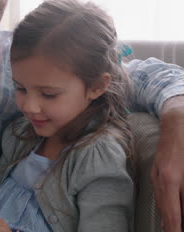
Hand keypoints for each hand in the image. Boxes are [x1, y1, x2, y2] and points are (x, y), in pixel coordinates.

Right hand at [151, 96, 183, 231]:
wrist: (176, 117)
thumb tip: (182, 204)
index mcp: (171, 179)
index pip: (172, 213)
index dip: (175, 228)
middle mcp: (160, 178)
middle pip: (165, 210)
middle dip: (171, 225)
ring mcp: (156, 173)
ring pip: (161, 202)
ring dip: (168, 217)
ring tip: (172, 228)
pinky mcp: (157, 169)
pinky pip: (160, 193)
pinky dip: (165, 206)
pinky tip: (170, 211)